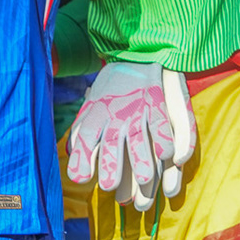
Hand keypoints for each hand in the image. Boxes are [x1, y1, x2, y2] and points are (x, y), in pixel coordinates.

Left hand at [66, 62, 196, 209]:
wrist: (134, 52)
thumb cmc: (112, 88)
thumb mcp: (92, 104)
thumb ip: (82, 130)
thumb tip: (71, 154)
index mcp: (97, 111)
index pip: (87, 135)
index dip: (82, 156)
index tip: (79, 179)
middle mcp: (115, 111)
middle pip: (112, 140)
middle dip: (111, 163)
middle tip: (109, 187)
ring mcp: (137, 107)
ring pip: (140, 136)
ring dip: (141, 159)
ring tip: (143, 181)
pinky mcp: (157, 102)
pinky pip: (162, 123)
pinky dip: (166, 139)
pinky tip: (169, 158)